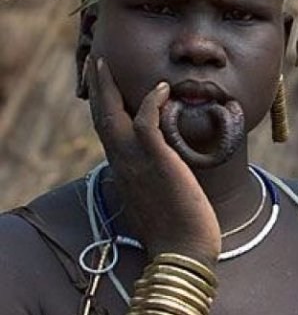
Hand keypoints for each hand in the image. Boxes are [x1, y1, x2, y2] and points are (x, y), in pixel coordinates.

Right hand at [88, 59, 220, 263]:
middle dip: (97, 87)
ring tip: (109, 63)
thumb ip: (157, 179)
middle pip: (101, 117)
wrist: (183, 253)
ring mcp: (137, 162)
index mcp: (123, 172)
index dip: (103, 106)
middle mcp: (123, 164)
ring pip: (114, 114)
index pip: (107, 131)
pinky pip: (147, 122)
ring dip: (110, 86)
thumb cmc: (178, 232)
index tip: (102, 86)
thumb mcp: (160, 199)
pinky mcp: (157, 161)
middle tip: (96, 62)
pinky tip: (161, 88)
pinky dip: (152, 101)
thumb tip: (168, 169)